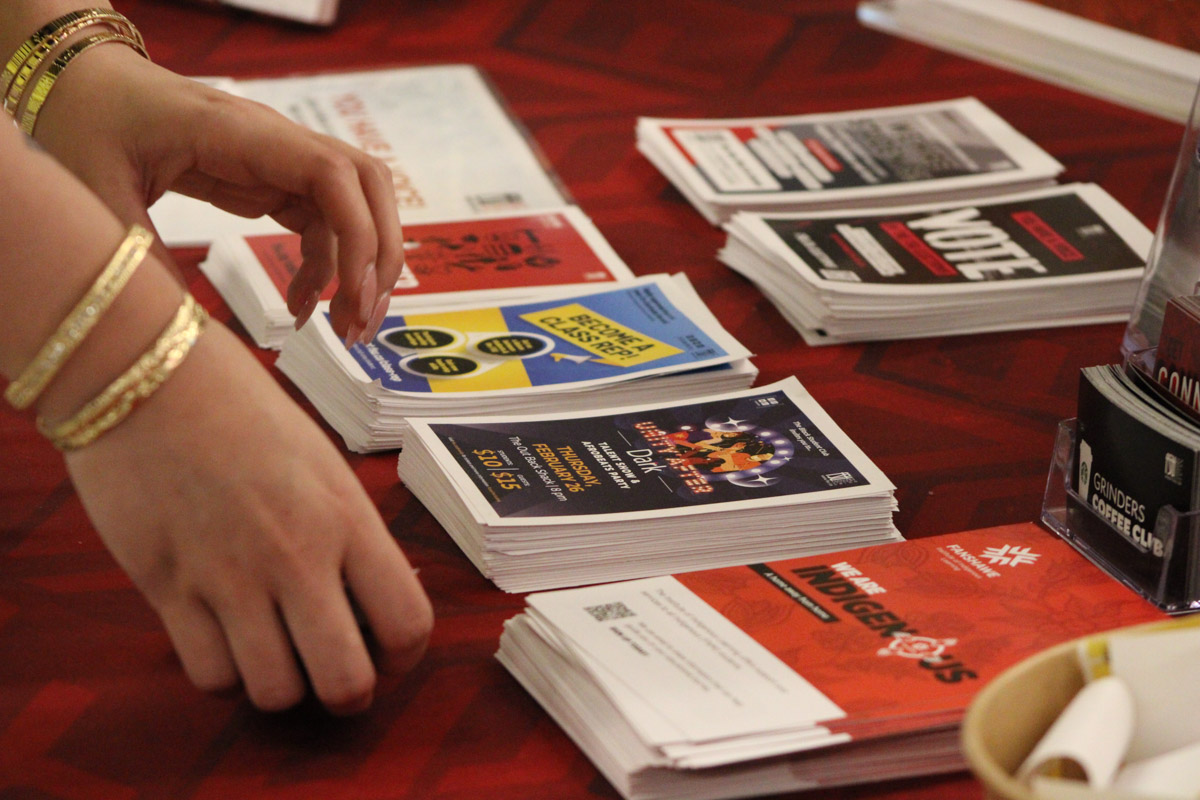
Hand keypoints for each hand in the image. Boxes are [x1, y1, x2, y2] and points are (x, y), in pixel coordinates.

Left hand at [32, 44, 402, 343]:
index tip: (353, 295)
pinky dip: (325, 269)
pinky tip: (300, 306)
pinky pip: (322, 224)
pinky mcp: (271, 182)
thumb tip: (184, 334)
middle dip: (379, 256)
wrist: (82, 87)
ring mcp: (279, 161)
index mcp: (239, 132)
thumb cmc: (87, 123)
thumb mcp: (96, 192)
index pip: (334, 173)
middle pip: (368, 186)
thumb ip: (140, 259)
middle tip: (362, 322)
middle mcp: (275, 142)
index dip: (359, 234)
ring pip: (354, 208)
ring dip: (361, 267)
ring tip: (344, 327)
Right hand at [63, 321, 432, 712]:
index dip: (404, 656)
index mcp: (347, 517)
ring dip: (283, 686)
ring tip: (277, 655)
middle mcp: (297, 556)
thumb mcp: (321, 462)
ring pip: (276, 692)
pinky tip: (226, 643)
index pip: (407, 623)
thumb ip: (348, 531)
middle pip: (346, 680)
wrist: (147, 374)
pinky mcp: (168, 589)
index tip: (387, 652)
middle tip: (335, 674)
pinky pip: (210, 676)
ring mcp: (229, 578)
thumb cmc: (243, 408)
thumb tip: (370, 596)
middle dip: (350, 694)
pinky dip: (224, 676)